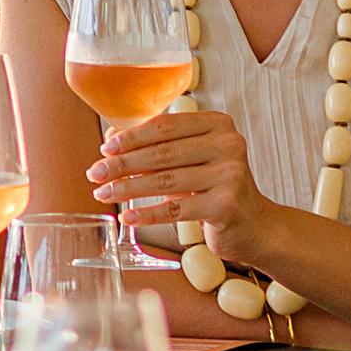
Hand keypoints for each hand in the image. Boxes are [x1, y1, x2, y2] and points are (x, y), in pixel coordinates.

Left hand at [90, 107, 265, 255]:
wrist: (255, 226)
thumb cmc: (216, 188)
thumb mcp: (192, 161)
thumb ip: (158, 148)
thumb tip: (111, 142)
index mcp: (218, 124)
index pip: (166, 125)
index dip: (132, 136)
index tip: (105, 148)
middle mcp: (228, 144)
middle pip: (163, 152)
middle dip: (123, 163)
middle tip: (95, 172)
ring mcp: (230, 175)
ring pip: (166, 180)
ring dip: (128, 188)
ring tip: (103, 194)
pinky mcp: (226, 205)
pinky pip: (176, 209)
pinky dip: (148, 213)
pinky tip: (128, 217)